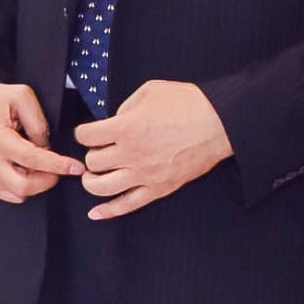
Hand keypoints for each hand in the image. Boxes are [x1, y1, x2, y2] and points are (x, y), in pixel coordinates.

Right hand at [0, 82, 80, 201]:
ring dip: (34, 183)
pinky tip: (24, 170)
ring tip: (37, 164)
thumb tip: (47, 146)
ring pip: (18, 194)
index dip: (58, 166)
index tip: (76, 168)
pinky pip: (9, 194)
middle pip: (24, 187)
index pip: (32, 160)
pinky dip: (22, 187)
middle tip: (56, 168)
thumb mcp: (20, 96)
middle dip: (47, 181)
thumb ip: (38, 121)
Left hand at [77, 79, 230, 219]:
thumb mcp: (150, 90)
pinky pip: (128, 205)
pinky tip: (96, 213)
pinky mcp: (159, 188)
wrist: (219, 123)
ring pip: (102, 187)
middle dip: (90, 155)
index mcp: (126, 128)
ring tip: (94, 175)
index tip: (88, 132)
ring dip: (92, 182)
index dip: (83, 132)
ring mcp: (145, 174)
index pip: (86, 136)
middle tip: (98, 151)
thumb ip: (125, 106)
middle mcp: (131, 153)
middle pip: (92, 162)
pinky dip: (109, 211)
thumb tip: (114, 119)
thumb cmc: (189, 104)